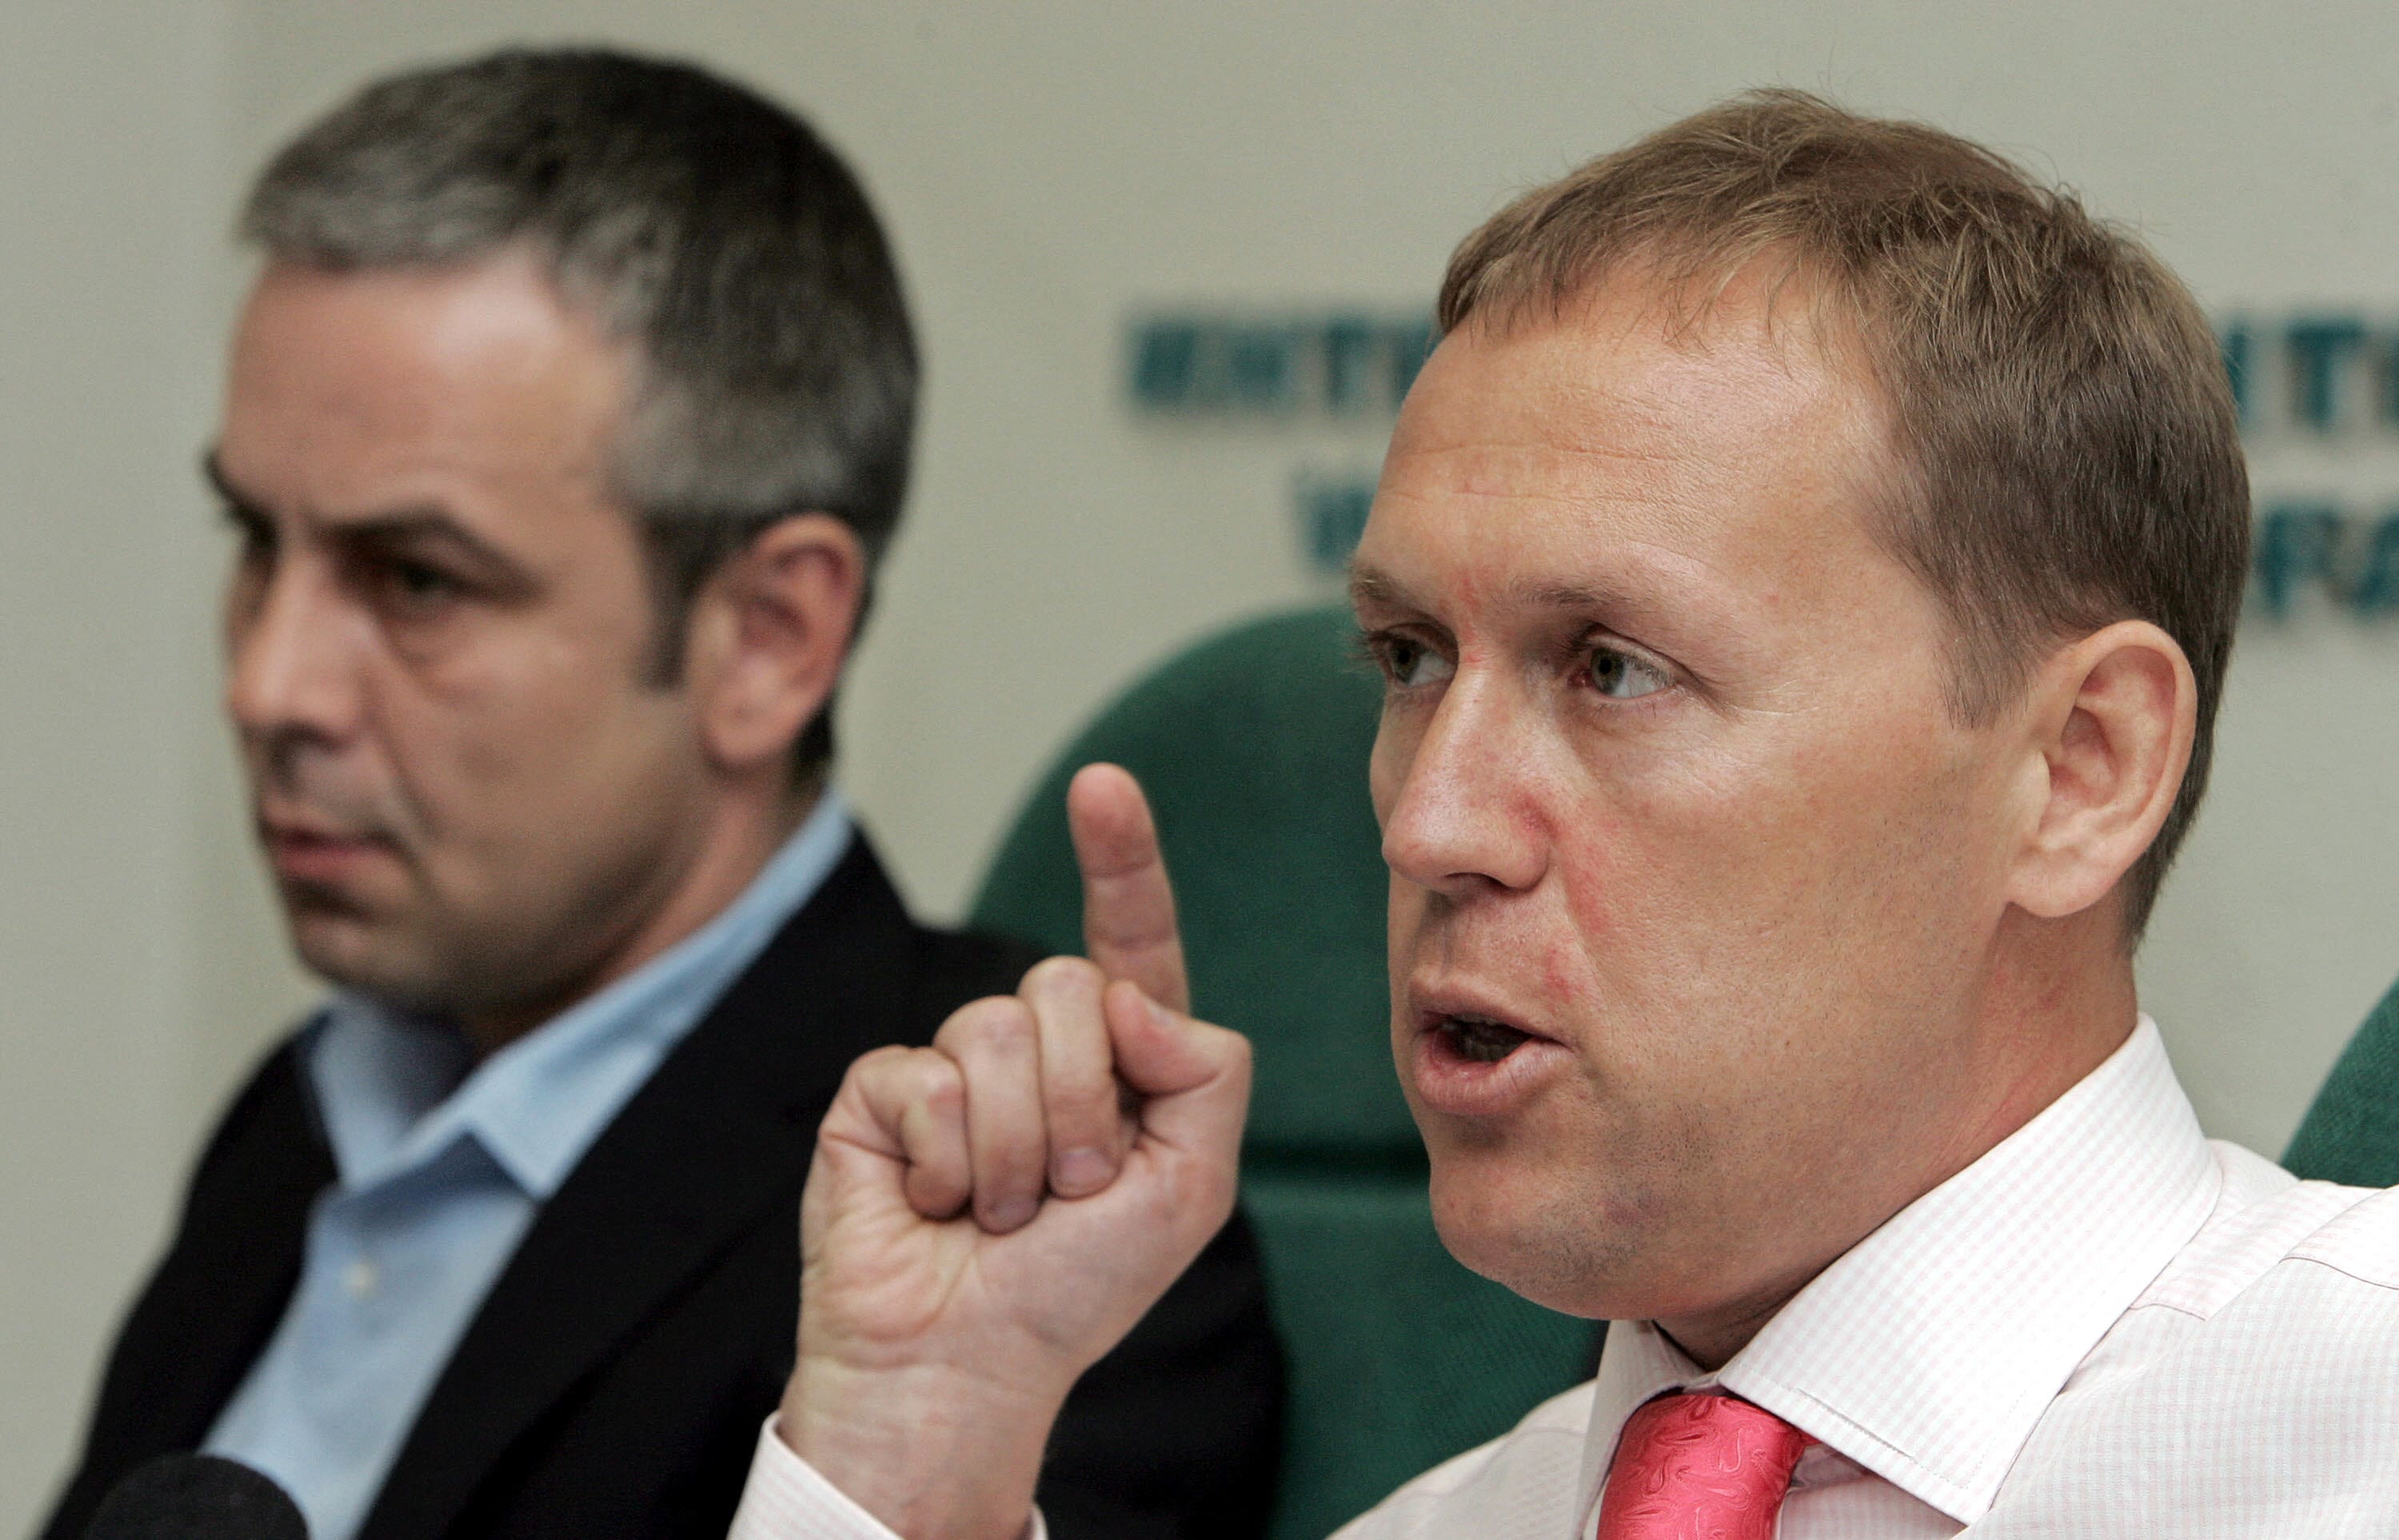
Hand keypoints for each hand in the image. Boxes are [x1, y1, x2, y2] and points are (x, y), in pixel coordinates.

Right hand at [780, 764, 1250, 1539]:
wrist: (970, 1365)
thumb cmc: (1079, 1287)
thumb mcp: (1191, 1184)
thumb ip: (1206, 1072)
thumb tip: (1136, 996)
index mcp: (1116, 1055)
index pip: (1128, 938)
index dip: (1120, 858)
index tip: (1103, 786)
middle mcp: (1034, 1044)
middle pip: (1071, 984)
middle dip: (1084, 1103)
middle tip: (1068, 1190)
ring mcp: (951, 1062)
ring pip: (1001, 1031)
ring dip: (1020, 1148)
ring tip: (1004, 1209)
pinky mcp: (879, 1090)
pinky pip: (931, 1080)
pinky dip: (953, 1161)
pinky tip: (938, 1203)